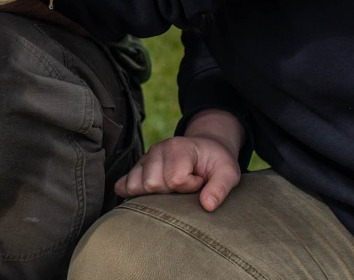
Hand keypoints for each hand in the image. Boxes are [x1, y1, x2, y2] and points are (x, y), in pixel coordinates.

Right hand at [115, 111, 243, 211]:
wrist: (205, 148)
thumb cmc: (216, 162)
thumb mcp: (227, 172)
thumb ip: (219, 188)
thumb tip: (207, 206)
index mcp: (178, 147)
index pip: (175, 179)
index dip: (190, 187)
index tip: (200, 181)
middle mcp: (157, 150)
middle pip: (152, 184)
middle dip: (169, 193)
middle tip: (184, 188)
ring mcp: (146, 158)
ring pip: (136, 185)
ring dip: (152, 195)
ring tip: (170, 190)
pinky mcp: (140, 167)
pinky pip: (125, 182)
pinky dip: (128, 191)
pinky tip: (134, 198)